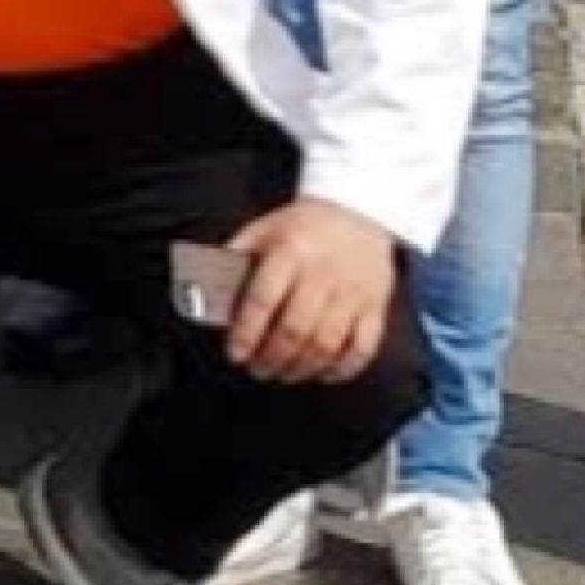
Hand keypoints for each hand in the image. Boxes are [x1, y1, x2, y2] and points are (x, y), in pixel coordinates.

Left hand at [219, 197, 396, 386]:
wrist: (359, 210)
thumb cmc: (303, 226)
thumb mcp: (262, 229)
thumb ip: (235, 259)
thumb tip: (207, 294)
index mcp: (290, 251)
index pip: (263, 299)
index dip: (246, 333)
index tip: (235, 354)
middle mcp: (323, 273)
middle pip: (295, 329)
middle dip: (271, 358)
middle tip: (257, 370)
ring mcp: (353, 291)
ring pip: (327, 344)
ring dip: (301, 368)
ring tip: (283, 374)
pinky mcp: (376, 305)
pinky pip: (363, 347)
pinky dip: (343, 368)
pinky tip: (323, 374)